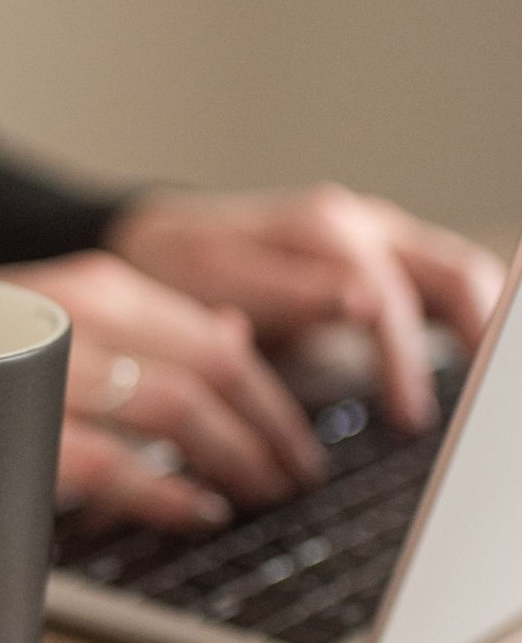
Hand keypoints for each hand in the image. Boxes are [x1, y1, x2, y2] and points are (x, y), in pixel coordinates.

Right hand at [0, 252, 325, 530]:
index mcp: (99, 285)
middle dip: (267, 437)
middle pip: (209, 377)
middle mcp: (79, 312)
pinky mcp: (15, 425)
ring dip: (234, 460)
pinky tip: (196, 512)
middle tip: (292, 481)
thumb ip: (151, 322)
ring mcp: (46, 365)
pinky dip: (166, 494)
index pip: (219, 342)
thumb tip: (238, 334)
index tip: (298, 443)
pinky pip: (112, 466)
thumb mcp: (65, 311)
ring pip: (175, 411)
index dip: (273, 401)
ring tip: (255, 497)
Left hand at [105, 184, 506, 431]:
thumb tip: (364, 301)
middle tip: (476, 407)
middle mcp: (363, 226)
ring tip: (485, 395)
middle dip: (475, 335)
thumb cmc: (180, 268)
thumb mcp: (213, 278)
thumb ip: (285, 291)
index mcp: (322, 229)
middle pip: (451, 274)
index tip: (410, 415)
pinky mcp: (384, 263)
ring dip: (480, 329)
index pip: (389, 296)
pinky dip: (465, 327)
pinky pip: (443, 290)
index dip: (403, 359)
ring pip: (458, 277)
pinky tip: (470, 374)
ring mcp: (380, 241)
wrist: (157, 244)